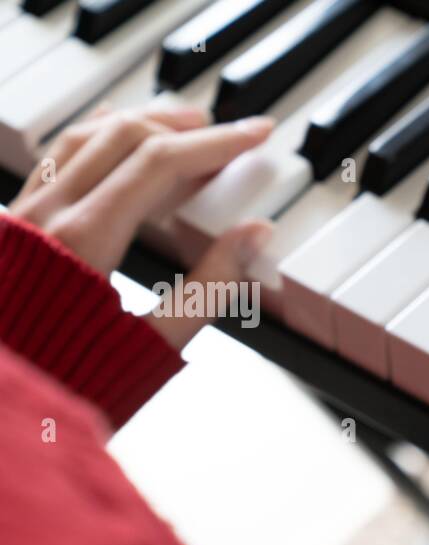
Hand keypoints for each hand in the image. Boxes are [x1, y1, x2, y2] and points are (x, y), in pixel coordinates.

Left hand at [9, 103, 275, 348]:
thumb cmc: (70, 386)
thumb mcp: (154, 345)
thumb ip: (210, 286)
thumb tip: (255, 235)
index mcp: (83, 239)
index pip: (160, 162)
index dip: (217, 143)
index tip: (256, 135)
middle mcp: (46, 214)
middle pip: (122, 135)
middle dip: (182, 125)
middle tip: (228, 131)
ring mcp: (23, 215)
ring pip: (83, 138)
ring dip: (140, 124)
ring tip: (182, 127)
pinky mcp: (12, 226)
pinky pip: (57, 160)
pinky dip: (97, 139)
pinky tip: (118, 140)